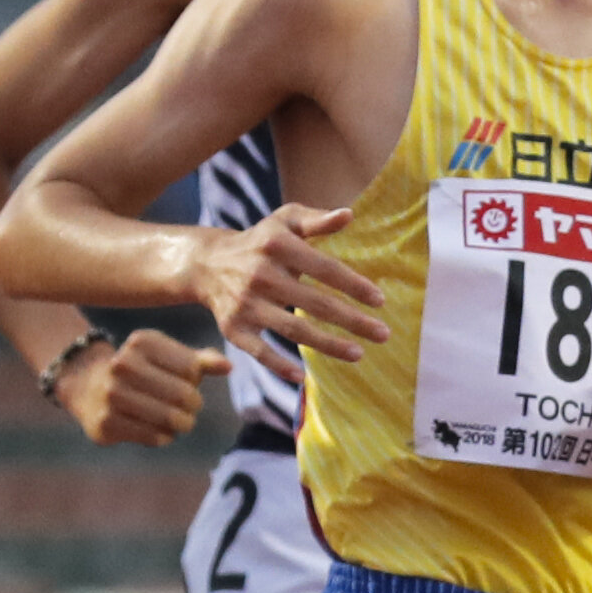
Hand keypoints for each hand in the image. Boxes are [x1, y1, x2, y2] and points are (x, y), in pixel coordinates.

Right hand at [52, 327, 206, 444]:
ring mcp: (111, 395)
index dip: (195, 380)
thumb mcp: (168, 357)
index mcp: (141, 342)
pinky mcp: (106, 423)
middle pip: (184, 395)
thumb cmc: (143, 371)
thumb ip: (200, 362)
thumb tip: (228, 366)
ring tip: (177, 419)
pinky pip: (156, 438)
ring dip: (181, 423)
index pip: (192, 368)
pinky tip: (157, 429)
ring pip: (171, 420)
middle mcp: (122, 365)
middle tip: (187, 408)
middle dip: (193, 405)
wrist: (89, 387)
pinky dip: (164, 437)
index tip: (185, 381)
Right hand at [188, 202, 387, 382]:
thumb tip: (349, 215)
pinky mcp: (233, 328)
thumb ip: (316, 220)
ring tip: (359, 354)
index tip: (380, 301)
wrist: (207, 263)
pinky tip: (302, 377)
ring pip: (293, 330)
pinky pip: (259, 351)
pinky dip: (278, 365)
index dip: (353, 285)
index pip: (324, 268)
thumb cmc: (260, 241)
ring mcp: (246, 304)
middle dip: (352, 321)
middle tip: (383, 334)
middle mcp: (261, 275)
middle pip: (315, 303)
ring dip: (328, 345)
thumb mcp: (284, 221)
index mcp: (277, 245)